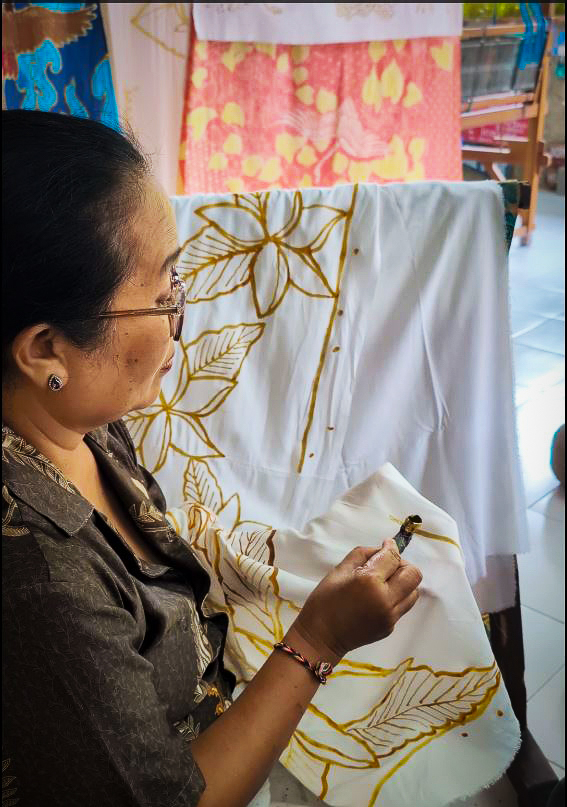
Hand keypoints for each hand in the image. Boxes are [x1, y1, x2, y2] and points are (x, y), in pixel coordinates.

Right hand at [288, 539, 421, 663]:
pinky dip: (395, 597)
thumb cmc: (324, 601)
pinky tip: (378, 598)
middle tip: (387, 566)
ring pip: (413, 592)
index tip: (387, 544)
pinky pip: (402, 606)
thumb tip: (383, 549)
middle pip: (413, 575)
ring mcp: (390, 616)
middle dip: (402, 565)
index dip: (391, 547)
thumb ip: (363, 554)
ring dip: (404, 582)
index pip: (393, 558)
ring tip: (385, 582)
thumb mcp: (339, 570)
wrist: (320, 637)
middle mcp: (386, 599)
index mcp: (370, 581)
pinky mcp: (390, 627)